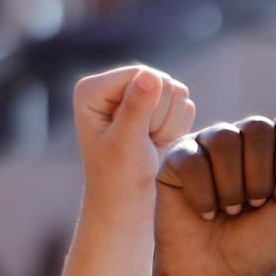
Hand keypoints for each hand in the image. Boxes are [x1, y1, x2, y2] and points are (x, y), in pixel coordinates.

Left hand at [73, 64, 195, 200]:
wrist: (126, 201)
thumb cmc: (119, 178)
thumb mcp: (126, 143)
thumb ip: (137, 108)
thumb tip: (152, 75)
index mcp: (92, 89)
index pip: (142, 74)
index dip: (151, 106)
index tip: (137, 136)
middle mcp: (111, 87)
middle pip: (161, 81)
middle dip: (161, 116)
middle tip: (143, 142)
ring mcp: (133, 95)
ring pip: (177, 93)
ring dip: (170, 124)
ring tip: (149, 143)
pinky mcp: (151, 107)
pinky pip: (183, 105)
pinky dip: (176, 128)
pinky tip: (158, 142)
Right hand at [154, 109, 275, 275]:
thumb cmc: (261, 244)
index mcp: (274, 149)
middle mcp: (240, 140)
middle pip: (258, 127)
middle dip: (262, 176)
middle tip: (255, 207)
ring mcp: (206, 146)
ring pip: (225, 138)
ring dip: (233, 187)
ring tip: (230, 212)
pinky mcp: (176, 159)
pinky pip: (193, 159)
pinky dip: (205, 195)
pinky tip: (205, 213)